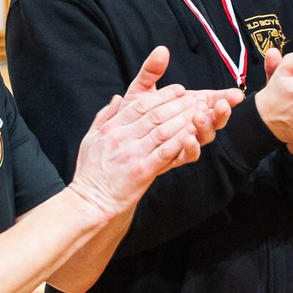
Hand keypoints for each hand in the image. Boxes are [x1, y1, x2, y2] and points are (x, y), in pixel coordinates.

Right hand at [67, 50, 217, 214]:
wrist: (91, 202)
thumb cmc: (91, 171)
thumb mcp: (91, 138)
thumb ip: (104, 116)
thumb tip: (117, 98)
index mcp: (112, 128)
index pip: (141, 105)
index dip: (163, 95)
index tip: (180, 89)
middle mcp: (122, 138)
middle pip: (155, 115)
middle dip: (179, 105)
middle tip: (197, 98)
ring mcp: (132, 154)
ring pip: (163, 131)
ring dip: (184, 120)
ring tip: (201, 112)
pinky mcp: (142, 171)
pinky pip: (164, 152)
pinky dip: (180, 142)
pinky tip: (193, 134)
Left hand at [121, 45, 239, 149]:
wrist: (117, 145)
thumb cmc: (132, 116)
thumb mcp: (141, 90)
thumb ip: (151, 71)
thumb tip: (161, 50)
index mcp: (189, 107)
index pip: (213, 100)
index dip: (225, 97)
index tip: (236, 94)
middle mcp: (192, 125)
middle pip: (215, 120)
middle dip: (220, 112)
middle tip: (220, 104)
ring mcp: (185, 142)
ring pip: (205, 137)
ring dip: (206, 126)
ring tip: (200, 116)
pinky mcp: (175, 158)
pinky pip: (189, 155)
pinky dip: (191, 147)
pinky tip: (188, 138)